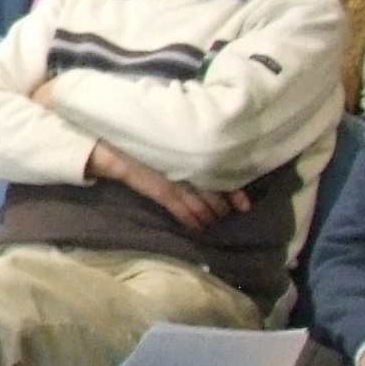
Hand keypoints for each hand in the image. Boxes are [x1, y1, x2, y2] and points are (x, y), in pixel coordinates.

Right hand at [89, 141, 250, 232]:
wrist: (119, 145)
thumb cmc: (148, 137)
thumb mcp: (175, 140)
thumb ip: (192, 148)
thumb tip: (216, 155)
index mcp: (194, 153)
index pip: (221, 174)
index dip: (235, 191)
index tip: (245, 204)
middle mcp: (189, 168)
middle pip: (214, 192)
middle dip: (223, 207)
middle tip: (230, 215)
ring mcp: (176, 181)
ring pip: (200, 204)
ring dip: (209, 215)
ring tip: (215, 222)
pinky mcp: (162, 191)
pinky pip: (181, 210)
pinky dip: (190, 220)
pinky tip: (198, 228)